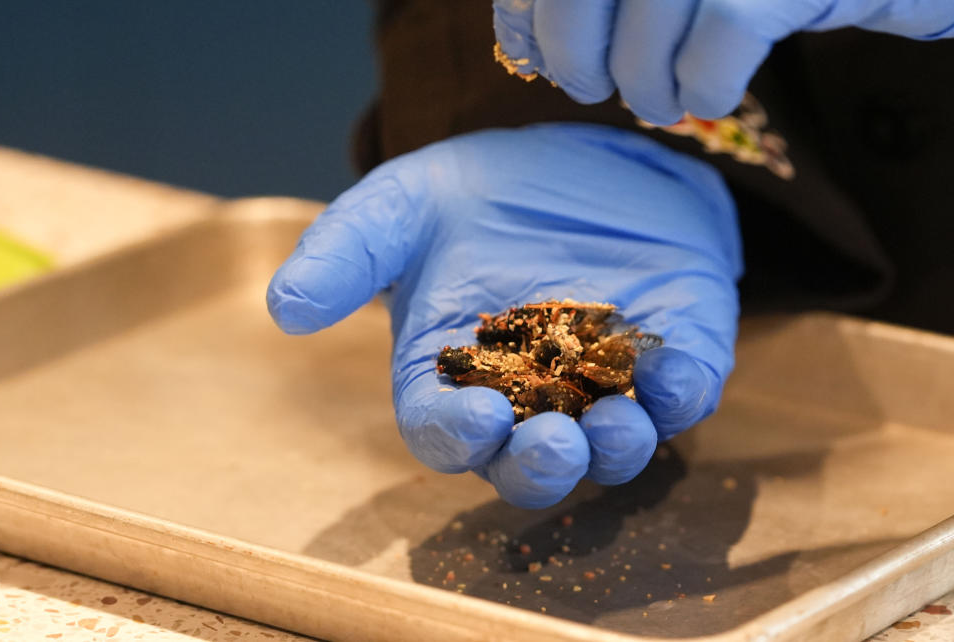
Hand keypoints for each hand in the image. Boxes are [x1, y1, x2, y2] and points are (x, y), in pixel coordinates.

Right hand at [267, 124, 741, 508]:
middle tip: (551, 447)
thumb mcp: (398, 208)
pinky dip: (684, 393)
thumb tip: (285, 308)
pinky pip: (684, 391)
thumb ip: (345, 256)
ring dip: (617, 449)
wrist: (572, 154)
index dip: (456, 437)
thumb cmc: (473, 194)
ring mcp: (606, 384)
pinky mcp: (670, 352)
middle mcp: (530, 399)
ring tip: (617, 427)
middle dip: (542, 467)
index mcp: (456, 378)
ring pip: (613, 446)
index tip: (474, 421)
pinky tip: (678, 375)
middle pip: (530, 463)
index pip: (447, 431)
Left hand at [493, 0, 953, 123]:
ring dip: (644, 90)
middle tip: (590, 87)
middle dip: (573, 58)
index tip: (527, 55)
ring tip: (654, 101)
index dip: (526, 16)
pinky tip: (708, 93)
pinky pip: (707, 68)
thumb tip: (525, 43)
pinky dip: (702, 92)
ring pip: (642, 45)